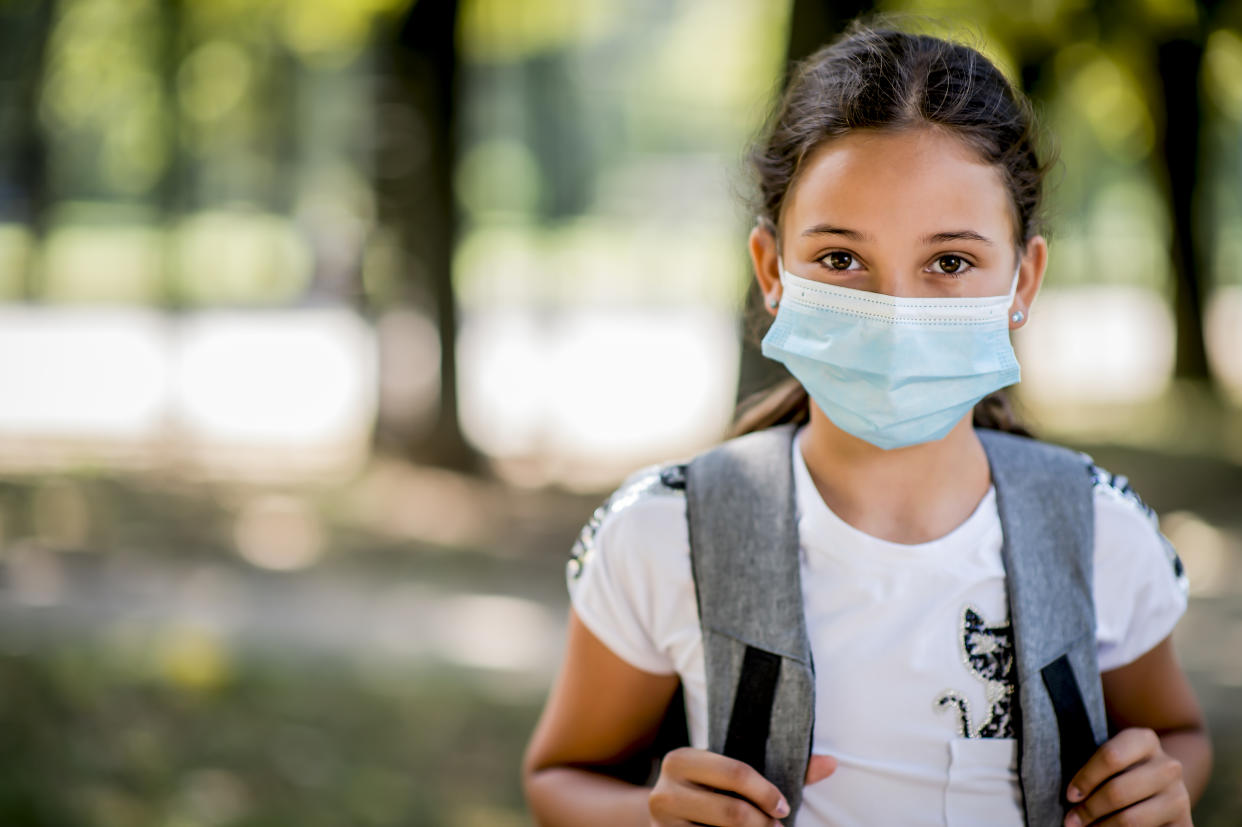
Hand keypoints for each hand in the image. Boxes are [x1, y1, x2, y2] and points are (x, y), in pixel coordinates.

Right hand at [648, 747, 836, 825]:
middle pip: (732, 812)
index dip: (767, 793)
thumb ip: (780, 769)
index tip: (785, 808)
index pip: (736, 773)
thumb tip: (831, 763)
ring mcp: (662, 822)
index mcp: (681, 759)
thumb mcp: (731, 773)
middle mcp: (664, 790)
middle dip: (763, 825)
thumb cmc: (710, 789)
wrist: (665, 812)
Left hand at [1064, 727, 1189, 826]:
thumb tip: (1073, 797)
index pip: (1111, 756)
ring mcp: (1179, 797)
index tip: (1070, 796)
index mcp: (1145, 740)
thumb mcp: (1112, 759)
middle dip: (1089, 810)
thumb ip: (1096, 770)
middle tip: (1071, 821)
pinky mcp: (1184, 824)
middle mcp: (1168, 767)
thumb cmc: (1122, 770)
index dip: (1086, 779)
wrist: (1162, 784)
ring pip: (1131, 819)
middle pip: (1117, 791)